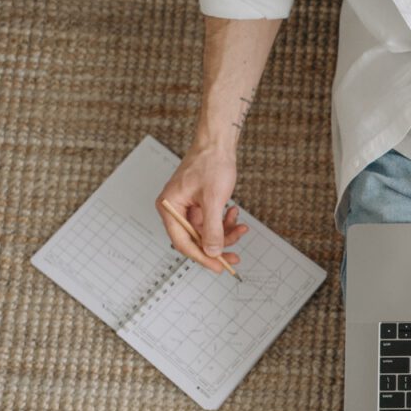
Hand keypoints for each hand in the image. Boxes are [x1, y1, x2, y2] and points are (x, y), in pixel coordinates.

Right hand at [154, 143, 246, 272]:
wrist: (218, 143)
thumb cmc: (210, 163)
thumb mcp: (213, 199)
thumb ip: (212, 228)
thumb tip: (212, 252)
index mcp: (169, 207)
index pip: (183, 242)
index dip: (201, 257)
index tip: (219, 266)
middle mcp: (175, 208)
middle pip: (195, 239)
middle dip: (217, 246)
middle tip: (235, 256)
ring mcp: (187, 206)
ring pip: (207, 232)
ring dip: (225, 232)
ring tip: (241, 226)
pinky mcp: (199, 203)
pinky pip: (212, 221)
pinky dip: (225, 221)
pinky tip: (235, 212)